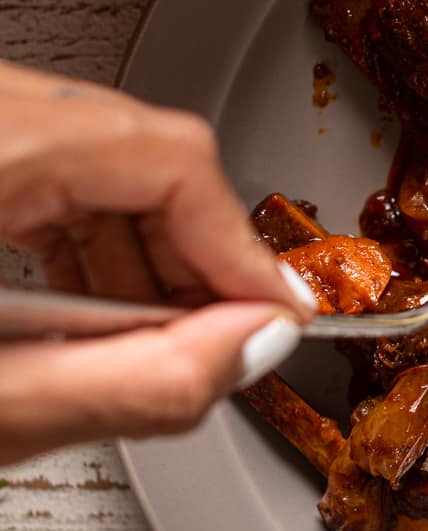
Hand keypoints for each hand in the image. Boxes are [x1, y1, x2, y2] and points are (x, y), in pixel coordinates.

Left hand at [0, 61, 313, 462]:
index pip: (171, 161)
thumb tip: (247, 348)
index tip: (276, 313)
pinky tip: (90, 301)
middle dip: (194, 255)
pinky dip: (85, 232)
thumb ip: (134, 382)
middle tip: (222, 338)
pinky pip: (47, 158)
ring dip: (143, 248)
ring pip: (99, 151)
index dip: (241, 248)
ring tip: (149, 335)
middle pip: (143, 148)